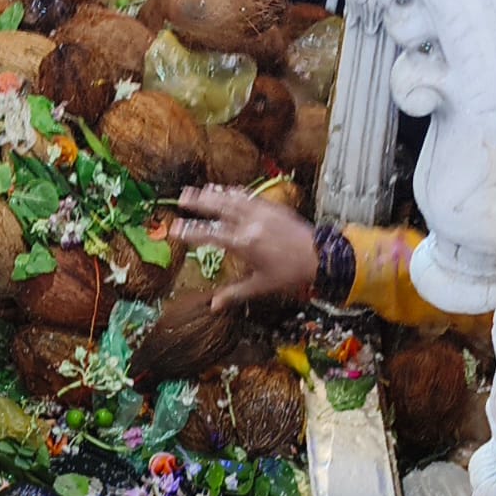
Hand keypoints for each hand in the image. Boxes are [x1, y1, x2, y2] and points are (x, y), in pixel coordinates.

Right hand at [170, 185, 317, 311]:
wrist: (321, 257)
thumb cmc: (290, 274)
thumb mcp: (260, 286)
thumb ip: (234, 293)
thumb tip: (213, 306)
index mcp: (244, 244)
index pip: (210, 235)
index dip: (190, 232)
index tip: (174, 229)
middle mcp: (250, 224)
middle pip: (219, 209)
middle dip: (199, 202)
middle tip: (182, 197)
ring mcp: (262, 213)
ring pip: (233, 199)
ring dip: (215, 193)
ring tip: (200, 189)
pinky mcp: (274, 207)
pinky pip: (250, 196)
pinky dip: (236, 192)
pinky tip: (228, 190)